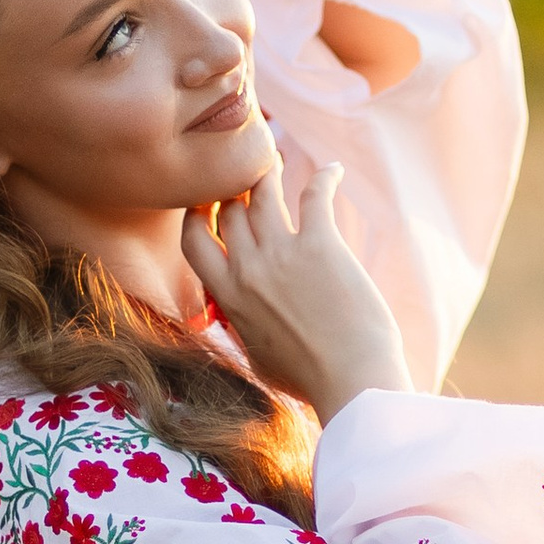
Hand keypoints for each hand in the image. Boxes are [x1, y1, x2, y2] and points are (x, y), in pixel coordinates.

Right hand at [182, 165, 411, 428]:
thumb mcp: (256, 356)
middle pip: (228, 210)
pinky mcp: (321, 244)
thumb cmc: (308, 379)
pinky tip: (335, 171)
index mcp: (228, 297)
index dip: (197, 216)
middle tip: (245, 180)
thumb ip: (241, 327)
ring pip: (262, 193)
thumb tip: (234, 317)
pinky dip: (326, 177)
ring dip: (266, 173)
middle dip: (234, 191)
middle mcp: (248, 268)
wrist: (350, 380)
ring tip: (274, 163)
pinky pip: (315, 195)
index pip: (193, 240)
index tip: (207, 206)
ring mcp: (283, 253)